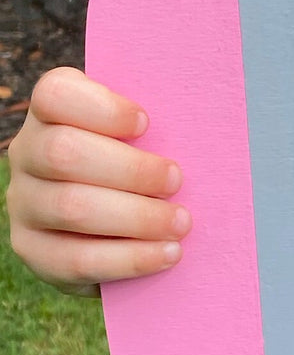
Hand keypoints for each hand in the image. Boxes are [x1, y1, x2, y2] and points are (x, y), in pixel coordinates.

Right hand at [6, 67, 190, 296]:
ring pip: (72, 208)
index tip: (147, 123)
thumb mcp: (145, 138)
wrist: (119, 227)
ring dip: (138, 217)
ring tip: (182, 222)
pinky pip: (77, 259)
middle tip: (176, 180)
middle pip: (64, 153)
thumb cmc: (143, 166)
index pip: (55, 95)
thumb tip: (209, 126)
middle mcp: (27, 153)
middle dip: (131, 169)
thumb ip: (157, 128)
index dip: (102, 108)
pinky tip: (169, 253)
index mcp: (52, 114)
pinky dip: (131, 257)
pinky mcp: (35, 251)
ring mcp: (24, 204)